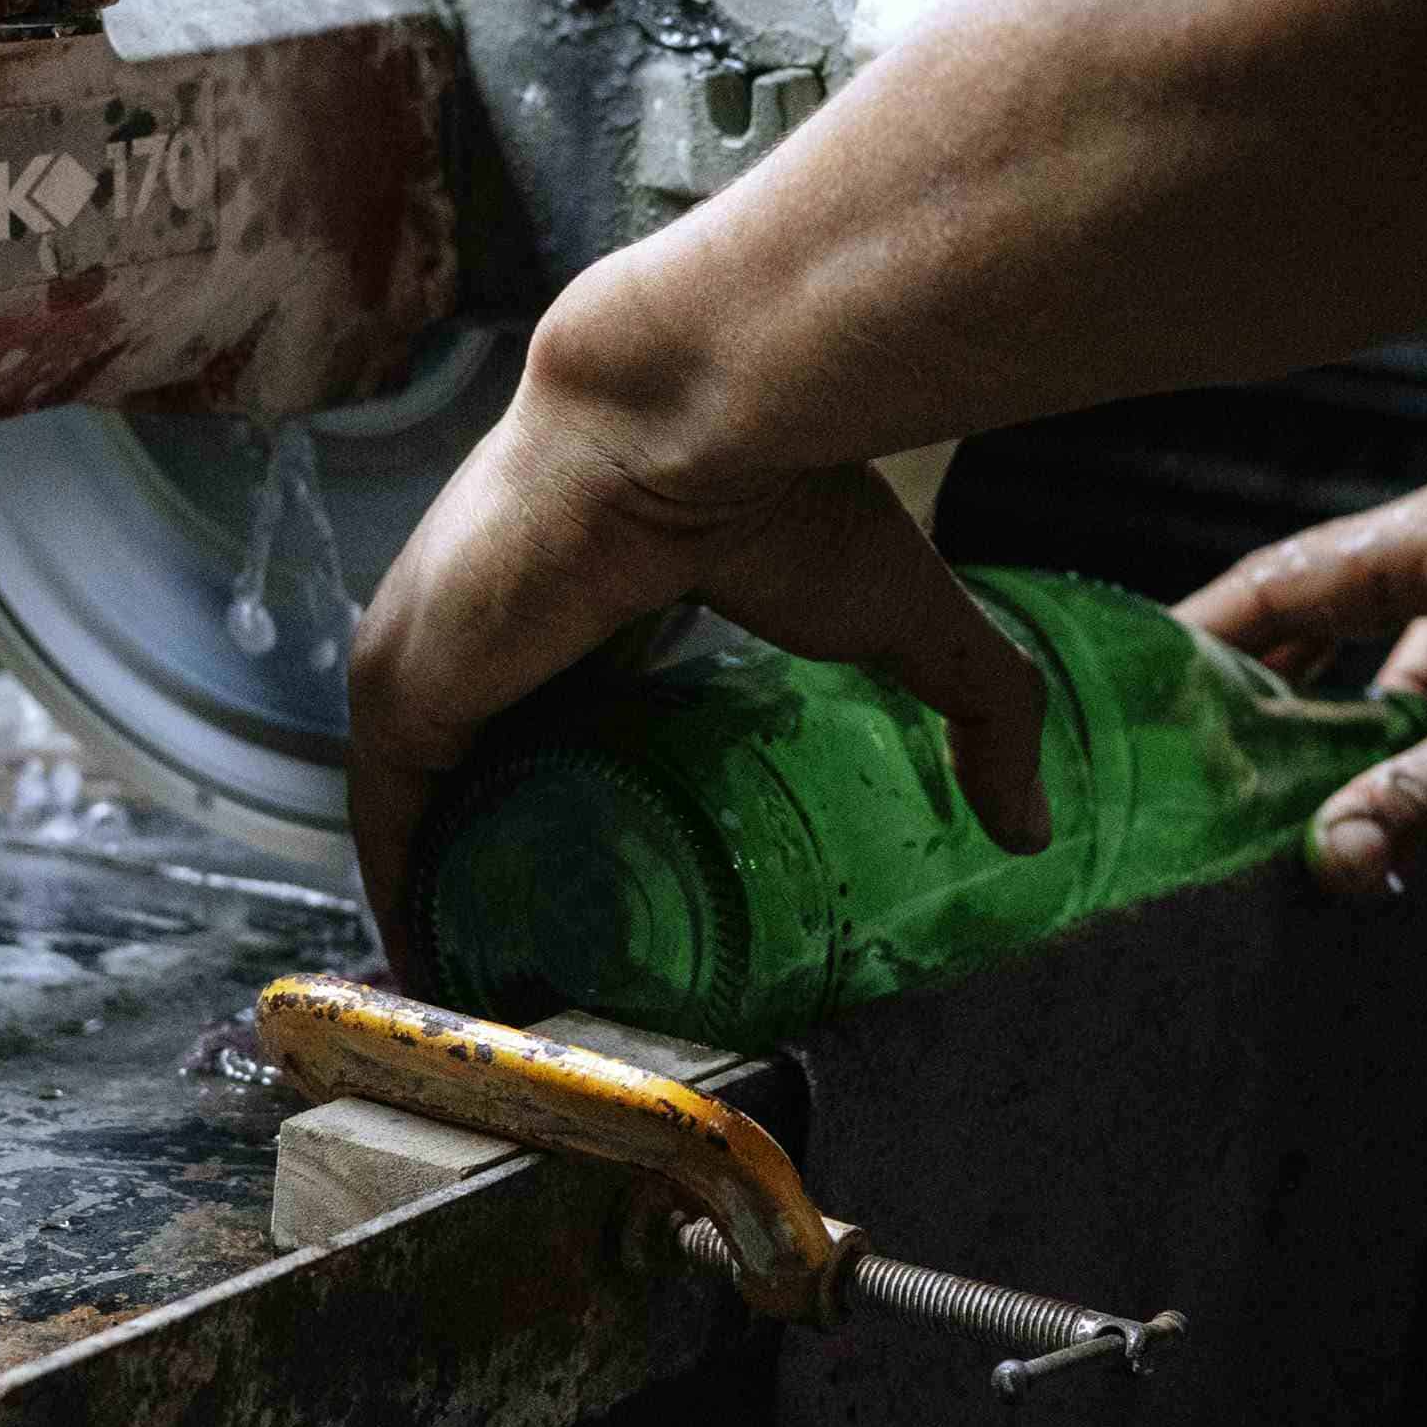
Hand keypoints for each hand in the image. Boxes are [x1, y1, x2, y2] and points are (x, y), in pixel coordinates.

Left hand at [346, 334, 1047, 988]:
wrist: (686, 410)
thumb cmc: (786, 487)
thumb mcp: (904, 613)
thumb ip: (982, 706)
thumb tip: (1033, 827)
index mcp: (582, 599)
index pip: (561, 727)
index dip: (581, 818)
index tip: (624, 917)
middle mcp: (489, 628)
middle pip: (485, 783)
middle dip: (510, 880)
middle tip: (570, 992)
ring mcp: (429, 655)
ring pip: (431, 815)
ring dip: (458, 907)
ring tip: (513, 1015)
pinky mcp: (397, 684)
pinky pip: (393, 828)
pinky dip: (418, 908)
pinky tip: (458, 990)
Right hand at [1177, 477, 1426, 897]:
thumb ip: (1423, 797)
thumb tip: (1323, 864)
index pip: (1285, 581)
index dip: (1201, 637)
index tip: (1130, 699)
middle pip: (1327, 639)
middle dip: (1265, 713)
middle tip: (1188, 790)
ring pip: (1395, 700)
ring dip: (1352, 765)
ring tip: (1277, 837)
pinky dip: (1423, 786)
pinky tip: (1386, 846)